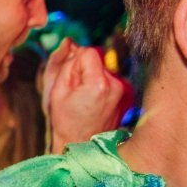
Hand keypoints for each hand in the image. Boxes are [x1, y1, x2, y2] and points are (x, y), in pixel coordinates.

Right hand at [42, 38, 126, 153]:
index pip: (90, 51)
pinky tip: (96, 100)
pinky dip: (103, 84)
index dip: (76, 62)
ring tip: (86, 98)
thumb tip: (71, 43)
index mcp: (99, 84)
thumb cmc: (66, 120)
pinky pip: (112, 78)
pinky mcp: (128, 93)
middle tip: (77, 91)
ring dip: (94, 76)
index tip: (71, 79)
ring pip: (106, 67)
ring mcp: (126, 89)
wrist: (82, 144)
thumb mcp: (57, 91)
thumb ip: (65, 64)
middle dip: (86, 68)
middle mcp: (117, 84)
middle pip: (100, 58)